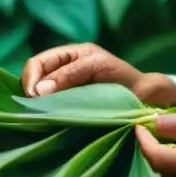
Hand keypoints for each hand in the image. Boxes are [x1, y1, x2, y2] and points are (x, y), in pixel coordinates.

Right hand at [20, 43, 175, 106]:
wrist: (144, 97)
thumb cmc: (124, 77)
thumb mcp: (97, 67)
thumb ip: (69, 74)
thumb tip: (39, 91)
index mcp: (70, 55)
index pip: (38, 62)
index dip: (31, 78)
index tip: (34, 96)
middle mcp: (64, 70)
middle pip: (33, 79)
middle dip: (31, 93)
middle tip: (36, 110)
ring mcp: (66, 89)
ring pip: (39, 97)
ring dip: (38, 106)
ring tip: (42, 117)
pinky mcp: (70, 107)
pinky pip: (51, 109)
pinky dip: (48, 114)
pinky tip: (51, 121)